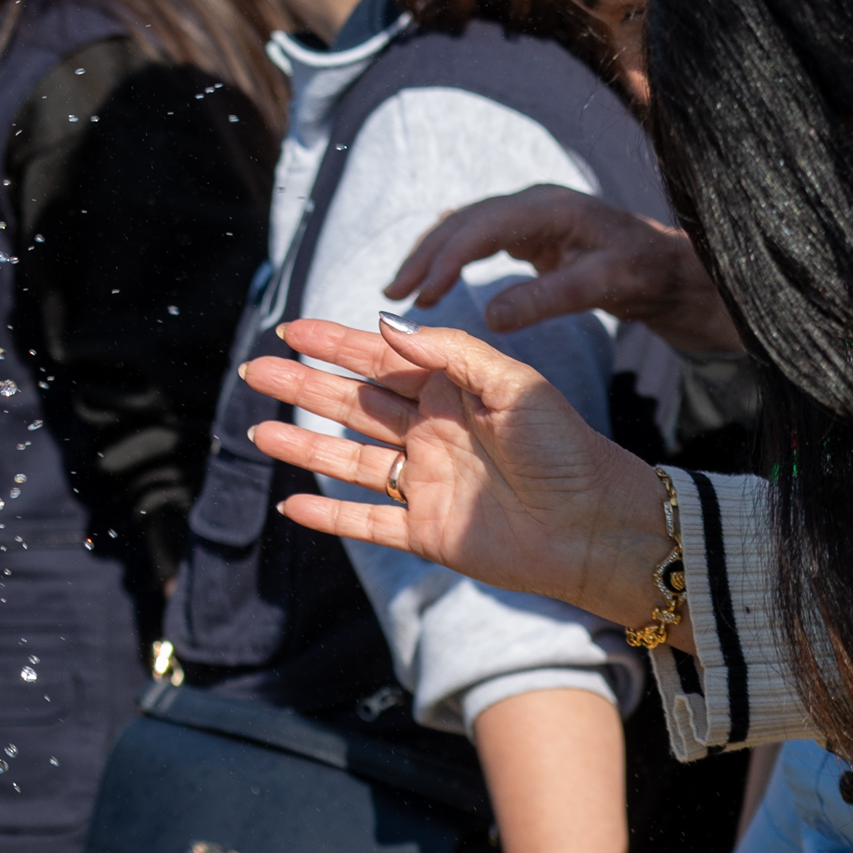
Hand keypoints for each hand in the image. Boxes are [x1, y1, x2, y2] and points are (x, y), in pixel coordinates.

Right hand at [240, 318, 679, 636]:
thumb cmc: (567, 448)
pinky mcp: (427, 531)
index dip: (333, 343)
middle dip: (303, 386)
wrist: (597, 526)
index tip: (290, 328)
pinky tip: (291, 504)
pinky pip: (365, 521)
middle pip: (352, 404)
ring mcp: (425, 483)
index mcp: (451, 392)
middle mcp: (431, 434)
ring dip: (303, 444)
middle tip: (254, 369)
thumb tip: (385, 321)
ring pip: (348, 460)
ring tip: (257, 431)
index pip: (380, 359)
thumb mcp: (513, 384)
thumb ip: (449, 353)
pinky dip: (328, 514)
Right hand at [385, 188, 740, 352]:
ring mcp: (530, 214)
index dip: (446, 259)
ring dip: (431, 257)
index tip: (422, 296)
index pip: (481, 228)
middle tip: (393, 295)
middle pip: (462, 224)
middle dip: (424, 257)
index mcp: (549, 208)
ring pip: (464, 229)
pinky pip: (477, 239)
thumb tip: (488, 315)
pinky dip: (450, 258)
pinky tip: (434, 279)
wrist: (675, 268)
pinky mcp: (531, 231)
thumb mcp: (604, 286)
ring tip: (404, 291)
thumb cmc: (646, 273)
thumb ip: (548, 298)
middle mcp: (533, 203)